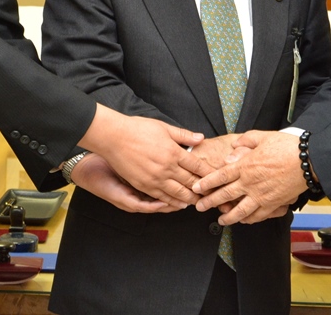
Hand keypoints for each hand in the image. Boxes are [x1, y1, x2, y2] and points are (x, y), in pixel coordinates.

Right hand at [78, 104, 203, 208]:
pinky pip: (163, 198)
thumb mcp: (163, 127)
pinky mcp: (144, 185)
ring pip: (179, 193)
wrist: (113, 137)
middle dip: (203, 188)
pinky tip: (180, 204)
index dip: (208, 172)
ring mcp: (155, 179)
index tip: (217, 176)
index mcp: (173, 152)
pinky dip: (174, 202)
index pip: (197, 166)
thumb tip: (200, 138)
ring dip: (191, 198)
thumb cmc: (137, 129)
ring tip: (200, 201)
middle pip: (191, 182)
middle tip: (213, 193)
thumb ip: (183, 135)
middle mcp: (167, 167)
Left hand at [193, 130, 306, 224]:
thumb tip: (234, 148)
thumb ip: (245, 141)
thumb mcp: (262, 136)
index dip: (206, 183)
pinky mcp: (273, 204)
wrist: (307, 161)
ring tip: (220, 220)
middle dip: (210, 202)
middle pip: (225, 195)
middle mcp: (250, 183)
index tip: (196, 188)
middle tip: (199, 206)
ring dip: (227, 217)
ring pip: (239, 210)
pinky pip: (257, 215)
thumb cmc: (286, 147)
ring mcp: (261, 196)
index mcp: (245, 165)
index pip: (220, 176)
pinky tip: (243, 221)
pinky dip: (248, 220)